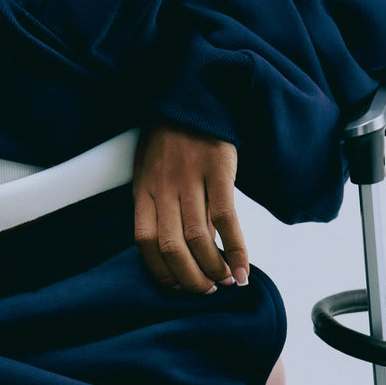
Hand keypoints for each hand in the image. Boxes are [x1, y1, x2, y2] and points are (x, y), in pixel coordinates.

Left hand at [132, 123, 249, 292]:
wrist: (193, 93)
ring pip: (197, 238)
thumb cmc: (170, 137)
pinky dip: (235, 249)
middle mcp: (163, 188)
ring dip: (212, 268)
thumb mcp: (150, 168)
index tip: (178, 287)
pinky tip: (242, 268)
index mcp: (143, 190)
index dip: (161, 272)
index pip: (145, 243)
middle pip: (171, 247)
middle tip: (205, 291)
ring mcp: (190, 179)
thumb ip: (156, 202)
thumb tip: (175, 245)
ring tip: (225, 281)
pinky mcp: (218, 171)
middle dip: (189, 278)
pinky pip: (225, 219)